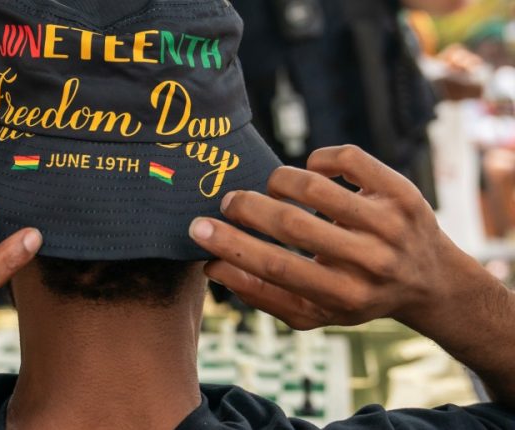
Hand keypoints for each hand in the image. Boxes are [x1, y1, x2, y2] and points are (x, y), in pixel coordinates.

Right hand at [189, 145, 494, 330]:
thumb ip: (262, 295)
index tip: (199, 229)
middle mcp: (371, 261)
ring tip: (271, 188)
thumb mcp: (313, 312)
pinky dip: (319, 158)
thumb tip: (212, 266)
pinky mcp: (401, 191)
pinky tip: (311, 171)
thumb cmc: (354, 295)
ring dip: (279, 181)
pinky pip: (349, 159)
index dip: (231, 246)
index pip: (276, 267)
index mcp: (344, 296)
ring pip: (316, 186)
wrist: (430, 281)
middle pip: (292, 224)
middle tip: (227, 201)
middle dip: (246, 208)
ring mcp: (390, 223)